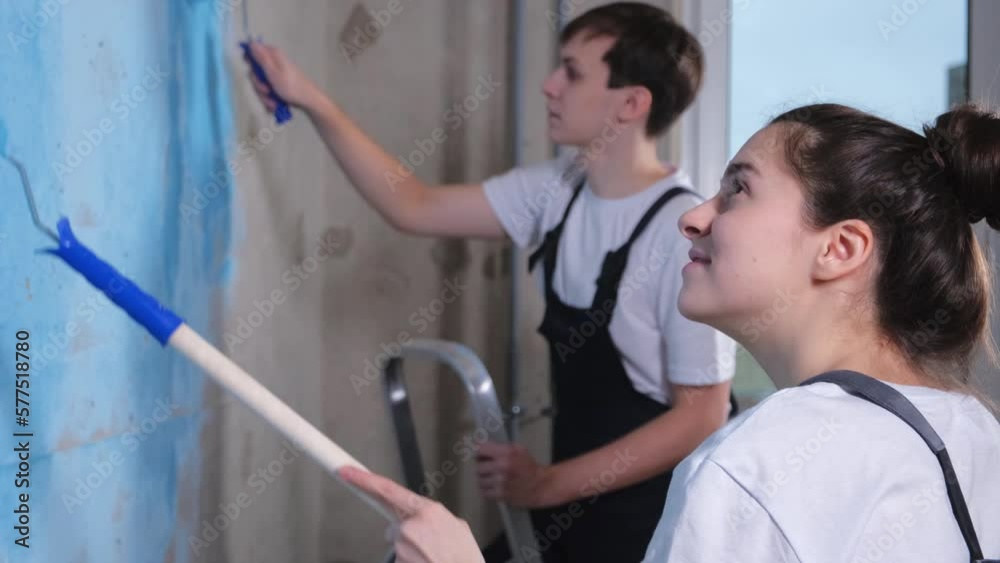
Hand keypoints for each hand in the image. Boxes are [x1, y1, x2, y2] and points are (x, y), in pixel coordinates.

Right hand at [244, 42, 320, 109]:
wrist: (308, 100)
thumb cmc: (291, 86)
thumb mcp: (273, 72)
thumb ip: (261, 58)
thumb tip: (251, 43)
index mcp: (273, 55)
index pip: (253, 50)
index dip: (249, 61)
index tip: (253, 72)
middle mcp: (273, 62)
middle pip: (255, 71)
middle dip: (259, 85)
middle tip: (267, 90)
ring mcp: (276, 74)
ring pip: (260, 83)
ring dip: (265, 95)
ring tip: (273, 102)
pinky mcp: (278, 84)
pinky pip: (267, 91)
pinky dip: (270, 99)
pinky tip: (275, 104)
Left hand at [339, 466, 483, 562]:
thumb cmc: (464, 556)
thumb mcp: (456, 525)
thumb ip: (432, 516)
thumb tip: (421, 517)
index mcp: (427, 510)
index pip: (386, 489)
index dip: (362, 479)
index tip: (345, 471)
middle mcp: (410, 527)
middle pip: (395, 525)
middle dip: (408, 532)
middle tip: (429, 543)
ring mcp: (402, 548)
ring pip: (398, 545)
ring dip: (412, 550)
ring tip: (432, 555)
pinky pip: (400, 560)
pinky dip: (412, 561)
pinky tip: (427, 562)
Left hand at [476, 442, 553, 507]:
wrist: (541, 485)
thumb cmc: (528, 466)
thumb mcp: (518, 449)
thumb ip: (500, 446)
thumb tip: (480, 443)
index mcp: (507, 453)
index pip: (481, 449)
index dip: (480, 452)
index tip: (483, 455)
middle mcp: (502, 467)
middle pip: (479, 467)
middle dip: (484, 467)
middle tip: (490, 468)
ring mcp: (500, 482)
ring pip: (480, 481)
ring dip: (485, 479)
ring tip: (492, 478)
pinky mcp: (501, 495)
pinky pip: (484, 492)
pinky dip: (487, 490)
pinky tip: (494, 487)